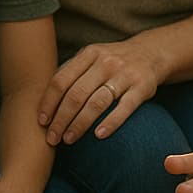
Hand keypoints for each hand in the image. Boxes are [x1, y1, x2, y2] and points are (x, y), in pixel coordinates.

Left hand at [37, 38, 160, 144]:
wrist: (152, 53)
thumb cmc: (113, 60)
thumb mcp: (92, 57)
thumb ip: (72, 72)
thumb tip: (44, 98)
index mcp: (89, 54)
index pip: (62, 80)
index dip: (49, 102)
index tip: (41, 121)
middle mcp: (105, 63)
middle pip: (76, 94)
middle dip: (61, 119)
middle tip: (52, 138)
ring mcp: (125, 74)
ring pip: (97, 103)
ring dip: (80, 124)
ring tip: (69, 140)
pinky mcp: (142, 87)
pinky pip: (124, 108)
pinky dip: (110, 123)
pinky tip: (98, 136)